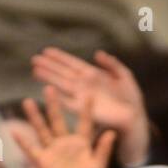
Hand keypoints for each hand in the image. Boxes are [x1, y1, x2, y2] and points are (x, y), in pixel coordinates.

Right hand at [11, 87, 116, 167]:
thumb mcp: (98, 167)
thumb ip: (103, 149)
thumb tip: (112, 132)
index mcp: (81, 143)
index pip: (84, 123)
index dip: (86, 109)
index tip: (88, 93)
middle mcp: (65, 143)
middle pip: (58, 120)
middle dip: (54, 105)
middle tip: (49, 87)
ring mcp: (52, 151)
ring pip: (42, 130)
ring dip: (35, 117)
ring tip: (27, 101)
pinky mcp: (42, 161)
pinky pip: (31, 149)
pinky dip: (22, 141)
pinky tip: (13, 130)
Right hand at [31, 48, 148, 167]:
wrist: (133, 116)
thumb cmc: (130, 97)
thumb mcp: (124, 75)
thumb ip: (112, 64)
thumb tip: (97, 54)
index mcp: (93, 75)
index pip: (73, 63)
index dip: (60, 57)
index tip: (46, 50)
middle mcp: (84, 84)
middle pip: (63, 72)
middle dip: (49, 66)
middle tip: (34, 59)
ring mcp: (82, 96)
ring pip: (62, 84)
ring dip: (49, 78)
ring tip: (35, 70)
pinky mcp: (83, 109)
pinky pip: (67, 102)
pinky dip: (58, 96)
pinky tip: (48, 90)